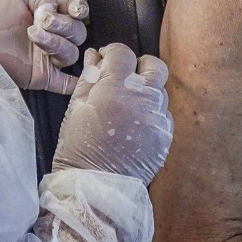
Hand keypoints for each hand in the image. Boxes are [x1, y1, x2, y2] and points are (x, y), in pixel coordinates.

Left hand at [0, 0, 87, 93]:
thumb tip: (55, 9)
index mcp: (50, 15)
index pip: (76, 12)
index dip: (79, 9)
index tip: (74, 9)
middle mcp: (52, 36)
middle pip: (78, 33)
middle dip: (64, 26)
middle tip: (42, 22)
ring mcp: (47, 57)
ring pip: (71, 53)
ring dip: (57, 43)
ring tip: (34, 36)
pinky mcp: (40, 75)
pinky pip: (64, 84)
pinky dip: (74, 83)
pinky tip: (78, 79)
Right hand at [52, 44, 172, 185]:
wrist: (95, 188)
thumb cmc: (78, 148)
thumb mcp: (75, 108)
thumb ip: (88, 77)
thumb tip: (95, 56)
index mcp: (115, 88)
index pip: (123, 53)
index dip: (112, 53)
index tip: (105, 62)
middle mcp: (142, 99)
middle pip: (154, 65)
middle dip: (139, 66)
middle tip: (124, 77)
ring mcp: (158, 119)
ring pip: (160, 90)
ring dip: (146, 90)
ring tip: (128, 104)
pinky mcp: (166, 136)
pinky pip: (164, 114)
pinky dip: (152, 112)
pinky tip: (136, 123)